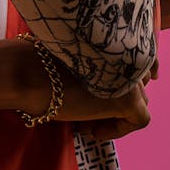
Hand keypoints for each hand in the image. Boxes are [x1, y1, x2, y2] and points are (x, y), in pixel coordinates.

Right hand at [15, 39, 150, 141]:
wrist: (28, 74)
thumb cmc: (40, 65)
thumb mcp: (75, 58)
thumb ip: (97, 64)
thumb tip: (109, 87)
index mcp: (116, 40)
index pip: (136, 61)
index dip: (121, 81)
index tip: (101, 93)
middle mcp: (129, 54)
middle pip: (140, 82)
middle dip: (118, 98)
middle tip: (89, 111)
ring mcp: (132, 77)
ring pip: (140, 101)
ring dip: (116, 114)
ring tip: (87, 120)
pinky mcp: (129, 100)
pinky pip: (140, 120)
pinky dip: (119, 129)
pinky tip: (93, 130)